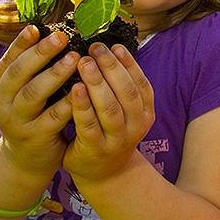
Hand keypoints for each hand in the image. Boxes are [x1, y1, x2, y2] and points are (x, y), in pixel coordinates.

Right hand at [0, 26, 77, 174]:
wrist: (25, 160)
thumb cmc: (33, 116)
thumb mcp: (24, 92)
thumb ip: (34, 69)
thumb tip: (53, 33)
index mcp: (1, 85)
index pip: (9, 59)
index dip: (22, 43)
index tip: (37, 27)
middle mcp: (3, 101)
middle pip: (19, 73)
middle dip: (40, 53)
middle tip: (61, 37)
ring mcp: (18, 120)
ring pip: (34, 94)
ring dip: (54, 75)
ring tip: (74, 59)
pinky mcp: (35, 137)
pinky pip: (53, 117)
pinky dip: (68, 103)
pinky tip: (82, 90)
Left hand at [63, 43, 153, 182]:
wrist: (105, 174)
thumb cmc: (110, 133)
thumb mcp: (125, 112)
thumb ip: (120, 87)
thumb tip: (109, 49)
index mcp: (145, 112)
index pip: (140, 83)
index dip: (128, 63)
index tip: (113, 45)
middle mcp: (136, 125)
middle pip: (126, 92)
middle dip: (111, 67)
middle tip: (95, 48)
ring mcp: (117, 139)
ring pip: (110, 107)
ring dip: (97, 82)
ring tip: (83, 62)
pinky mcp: (95, 149)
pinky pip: (89, 124)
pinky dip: (82, 105)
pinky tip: (74, 88)